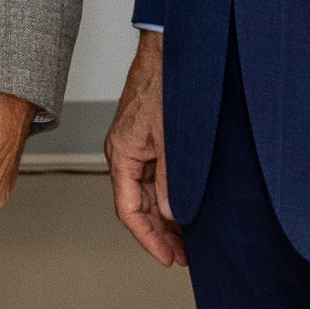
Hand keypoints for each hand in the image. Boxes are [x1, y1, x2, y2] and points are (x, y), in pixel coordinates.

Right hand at [105, 31, 186, 267]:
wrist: (169, 51)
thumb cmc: (165, 86)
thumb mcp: (172, 139)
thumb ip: (171, 179)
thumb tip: (172, 213)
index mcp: (122, 154)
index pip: (129, 209)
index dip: (148, 238)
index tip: (167, 257)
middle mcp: (124, 153)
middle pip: (136, 205)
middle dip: (159, 233)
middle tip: (182, 255)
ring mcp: (135, 146)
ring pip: (145, 193)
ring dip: (164, 217)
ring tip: (187, 238)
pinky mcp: (146, 139)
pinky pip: (152, 177)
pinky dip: (167, 196)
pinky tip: (184, 206)